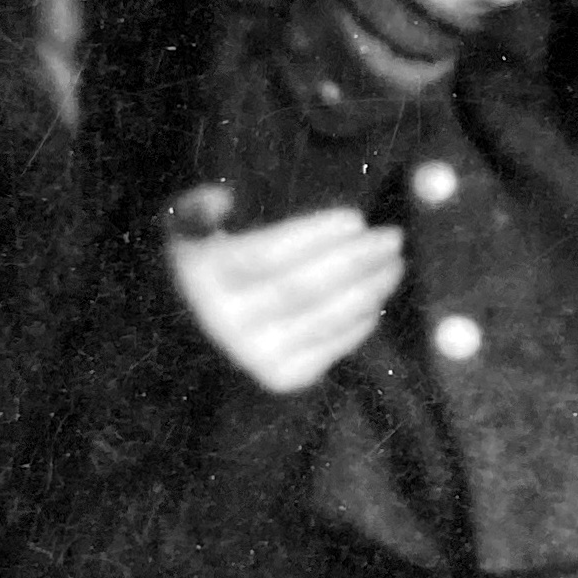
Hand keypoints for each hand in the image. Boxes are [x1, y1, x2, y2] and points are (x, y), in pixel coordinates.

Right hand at [165, 187, 403, 392]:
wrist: (190, 343)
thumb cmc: (202, 273)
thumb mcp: (182, 233)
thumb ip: (196, 210)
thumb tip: (221, 200)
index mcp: (199, 275)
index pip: (266, 254)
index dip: (314, 236)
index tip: (356, 219)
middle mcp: (223, 320)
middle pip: (304, 287)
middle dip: (357, 259)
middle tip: (392, 237)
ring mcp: (254, 353)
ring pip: (325, 317)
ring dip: (370, 288)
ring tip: (394, 264)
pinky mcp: (281, 377)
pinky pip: (332, 347)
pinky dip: (360, 322)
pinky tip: (376, 298)